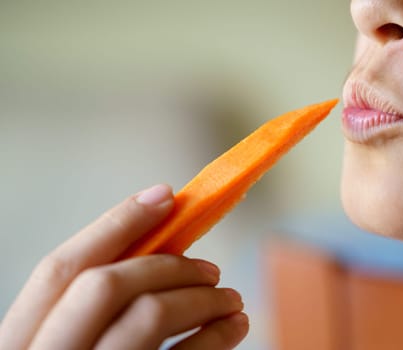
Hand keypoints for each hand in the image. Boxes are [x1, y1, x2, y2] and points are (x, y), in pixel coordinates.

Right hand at [0, 184, 248, 349]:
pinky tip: (235, 328)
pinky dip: (217, 337)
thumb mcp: (64, 346)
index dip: (116, 223)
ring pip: (149, 318)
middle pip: (108, 286)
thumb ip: (89, 309)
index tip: (166, 194)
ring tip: (231, 296)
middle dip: (167, 265)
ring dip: (202, 297)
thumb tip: (157, 244)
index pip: (60, 269)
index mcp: (18, 345)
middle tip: (211, 266)